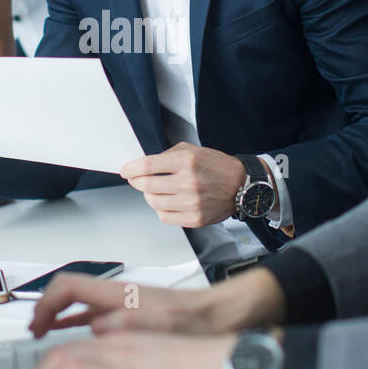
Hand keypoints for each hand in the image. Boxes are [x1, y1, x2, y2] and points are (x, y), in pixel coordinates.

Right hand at [28, 273, 217, 337]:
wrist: (219, 315)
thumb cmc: (197, 320)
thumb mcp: (163, 325)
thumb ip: (130, 325)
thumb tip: (97, 328)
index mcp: (120, 294)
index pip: (68, 286)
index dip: (46, 303)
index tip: (37, 325)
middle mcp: (117, 294)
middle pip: (68, 290)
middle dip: (45, 307)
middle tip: (34, 329)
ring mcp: (122, 302)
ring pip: (78, 302)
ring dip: (57, 314)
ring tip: (43, 332)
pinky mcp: (129, 313)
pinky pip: (91, 313)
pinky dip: (74, 321)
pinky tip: (71, 332)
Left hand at [120, 142, 245, 227]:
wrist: (241, 185)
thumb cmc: (216, 166)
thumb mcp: (192, 150)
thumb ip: (167, 155)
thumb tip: (143, 165)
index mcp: (187, 161)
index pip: (148, 166)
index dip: (131, 168)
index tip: (126, 170)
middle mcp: (188, 182)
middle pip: (146, 185)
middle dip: (137, 181)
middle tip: (137, 179)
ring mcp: (192, 202)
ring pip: (153, 202)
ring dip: (148, 195)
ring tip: (155, 190)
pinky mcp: (195, 218)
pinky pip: (164, 216)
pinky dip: (160, 209)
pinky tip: (167, 201)